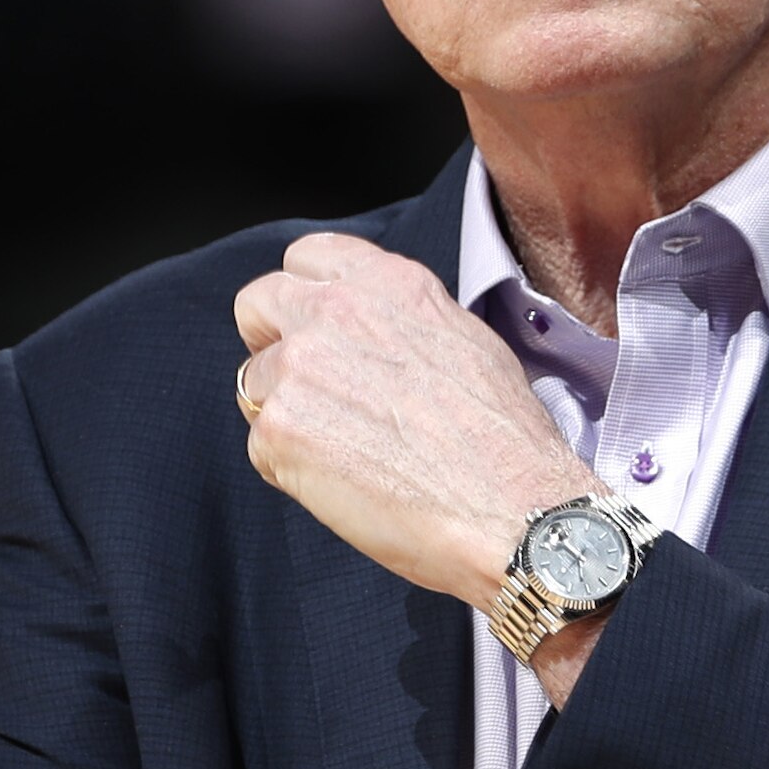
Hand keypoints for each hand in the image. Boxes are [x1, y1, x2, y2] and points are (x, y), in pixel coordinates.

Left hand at [232, 233, 590, 605]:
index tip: (313, 327)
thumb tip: (374, 337)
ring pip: (255, 382)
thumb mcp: (466, 342)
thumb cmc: (505, 442)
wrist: (513, 510)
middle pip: (256, 303)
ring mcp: (300, 368)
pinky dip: (293, 469)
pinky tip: (348, 485)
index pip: (305, 258)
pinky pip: (261, 445)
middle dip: (270, 341)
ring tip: (348, 453)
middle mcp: (336, 310)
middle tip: (306, 388)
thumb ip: (402, 321)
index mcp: (388, 283)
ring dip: (287, 414)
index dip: (304, 297)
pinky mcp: (279, 429)